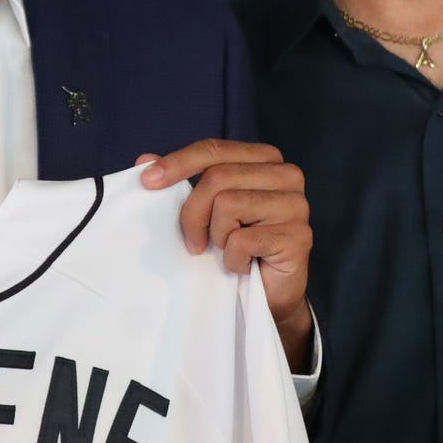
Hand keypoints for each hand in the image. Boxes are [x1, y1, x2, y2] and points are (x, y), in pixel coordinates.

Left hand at [138, 140, 315, 367]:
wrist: (269, 293)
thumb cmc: (238, 246)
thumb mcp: (207, 209)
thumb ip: (182, 181)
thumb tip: (144, 160)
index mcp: (265, 159)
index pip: (215, 149)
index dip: (178, 162)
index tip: (148, 182)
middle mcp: (286, 174)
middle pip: (217, 178)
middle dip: (194, 214)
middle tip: (195, 243)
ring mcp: (296, 204)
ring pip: (228, 204)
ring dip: (217, 237)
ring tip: (229, 250)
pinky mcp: (298, 236)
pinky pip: (242, 240)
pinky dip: (232, 259)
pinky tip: (245, 264)